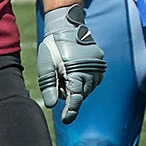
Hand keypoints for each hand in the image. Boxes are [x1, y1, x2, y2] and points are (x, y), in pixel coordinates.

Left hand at [37, 0, 104, 123]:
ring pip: (87, 88)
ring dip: (77, 86)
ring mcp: (97, 67)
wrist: (67, 25)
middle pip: (81, 94)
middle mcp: (90, 71)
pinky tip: (74, 70)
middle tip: (59, 77)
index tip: (66, 119)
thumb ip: (49, 86)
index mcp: (76, 71)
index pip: (75, 98)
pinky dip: (83, 80)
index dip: (71, 110)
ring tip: (65, 70)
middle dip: (69, 93)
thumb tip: (51, 105)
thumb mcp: (46, 66)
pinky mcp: (100, 63)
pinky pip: (93, 79)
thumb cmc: (53, 46)